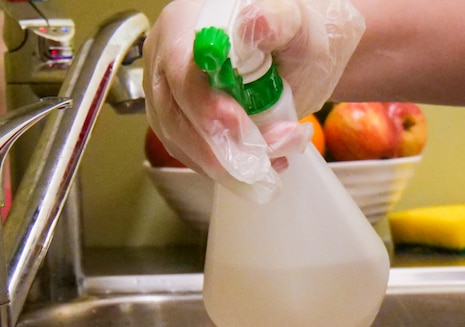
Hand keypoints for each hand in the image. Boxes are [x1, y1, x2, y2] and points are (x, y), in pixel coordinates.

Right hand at [142, 0, 363, 199]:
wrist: (298, 59)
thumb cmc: (294, 36)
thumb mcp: (294, 21)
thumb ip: (275, 20)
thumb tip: (252, 24)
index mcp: (186, 25)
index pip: (182, 68)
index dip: (205, 103)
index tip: (238, 126)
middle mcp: (167, 57)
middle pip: (173, 110)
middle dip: (215, 145)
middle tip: (257, 161)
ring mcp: (168, 93)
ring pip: (179, 139)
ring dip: (223, 163)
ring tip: (269, 164)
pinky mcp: (180, 123)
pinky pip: (191, 154)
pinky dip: (224, 169)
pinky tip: (259, 167)